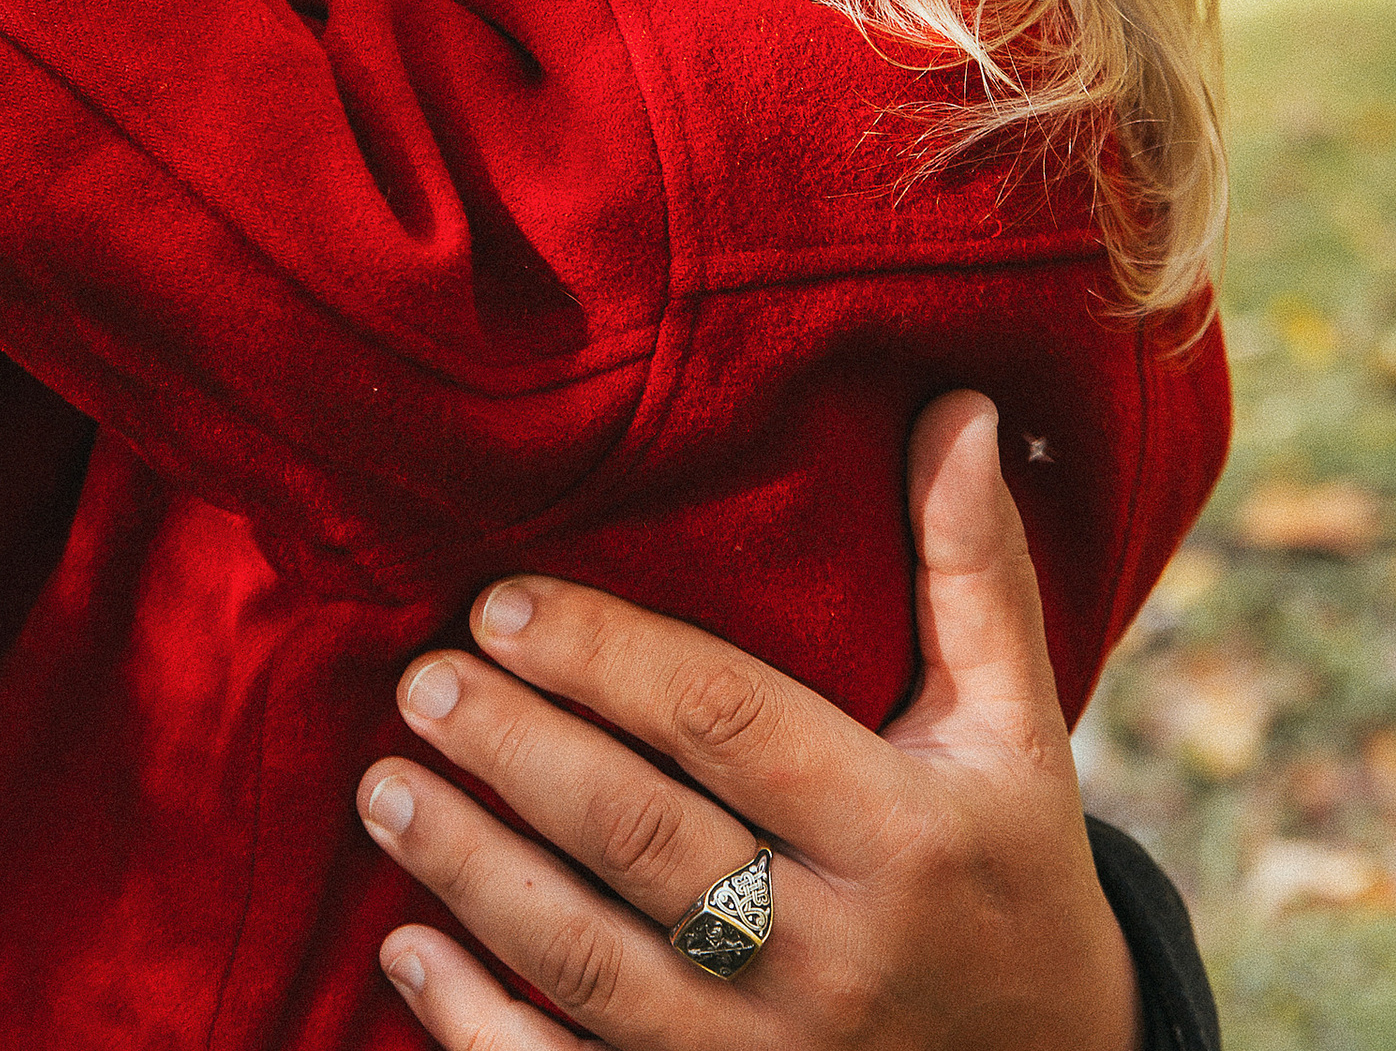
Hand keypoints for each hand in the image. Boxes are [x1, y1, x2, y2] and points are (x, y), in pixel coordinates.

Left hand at [356, 393, 1142, 1049]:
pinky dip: (477, 1025)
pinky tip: (403, 949)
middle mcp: (833, 954)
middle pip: (639, 835)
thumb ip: (974, 570)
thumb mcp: (1015, 727)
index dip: (604, 656)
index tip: (500, 600)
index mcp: (902, 832)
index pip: (727, 721)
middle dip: (513, 750)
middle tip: (419, 680)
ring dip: (470, 870)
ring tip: (381, 785)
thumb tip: (958, 406)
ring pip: (589, 959)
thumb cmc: (1008, 865)